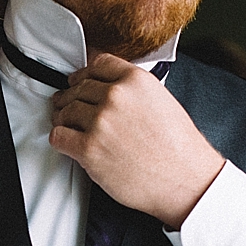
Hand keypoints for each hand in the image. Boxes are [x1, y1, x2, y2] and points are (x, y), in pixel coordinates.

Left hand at [50, 53, 225, 228]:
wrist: (186, 180)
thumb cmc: (179, 147)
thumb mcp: (162, 101)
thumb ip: (133, 89)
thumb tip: (109, 87)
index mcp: (136, 80)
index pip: (98, 64)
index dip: (85, 74)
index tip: (79, 82)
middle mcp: (116, 96)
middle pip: (78, 88)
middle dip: (71, 97)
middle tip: (66, 106)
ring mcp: (101, 122)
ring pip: (65, 111)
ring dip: (63, 118)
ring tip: (66, 125)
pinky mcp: (89, 149)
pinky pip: (59, 137)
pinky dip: (60, 139)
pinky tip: (67, 142)